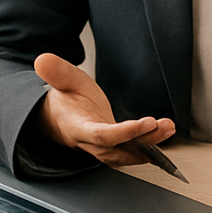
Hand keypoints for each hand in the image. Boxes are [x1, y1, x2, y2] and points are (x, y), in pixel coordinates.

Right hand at [32, 53, 174, 166]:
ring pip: (127, 153)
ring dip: (150, 144)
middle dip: (143, 141)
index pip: (101, 136)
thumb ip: (57, 72)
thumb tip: (42, 60)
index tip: (146, 123)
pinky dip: (150, 145)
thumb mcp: (63, 81)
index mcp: (77, 128)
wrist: (57, 118)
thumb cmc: (64, 100)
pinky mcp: (114, 146)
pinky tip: (164, 133)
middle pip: (118, 149)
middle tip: (164, 126)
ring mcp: (103, 147)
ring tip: (169, 127)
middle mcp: (92, 142)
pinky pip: (131, 150)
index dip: (123, 133)